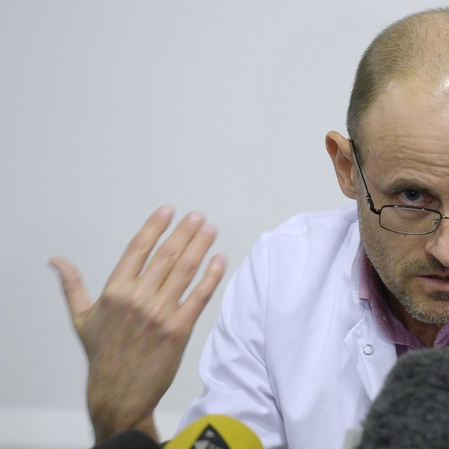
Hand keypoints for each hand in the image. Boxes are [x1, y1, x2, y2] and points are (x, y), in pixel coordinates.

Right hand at [50, 206, 226, 442]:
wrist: (119, 392)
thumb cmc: (102, 354)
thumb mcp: (81, 318)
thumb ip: (73, 285)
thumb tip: (56, 260)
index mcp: (114, 292)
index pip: (137, 249)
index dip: (154, 227)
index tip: (169, 210)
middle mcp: (137, 299)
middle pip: (166, 256)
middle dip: (184, 232)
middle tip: (198, 216)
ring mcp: (159, 314)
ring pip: (184, 271)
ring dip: (199, 247)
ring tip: (210, 230)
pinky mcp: (178, 330)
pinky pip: (198, 297)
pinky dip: (210, 277)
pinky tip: (219, 260)